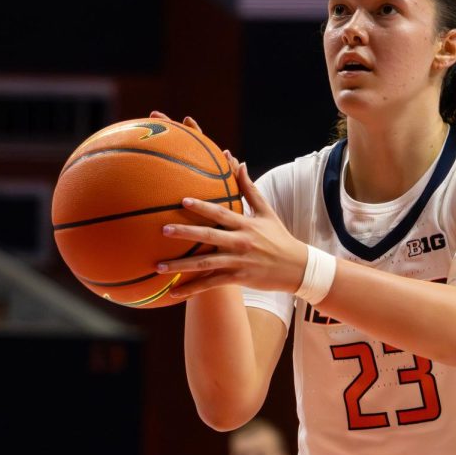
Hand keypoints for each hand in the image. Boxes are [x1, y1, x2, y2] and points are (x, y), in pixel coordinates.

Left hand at [148, 112, 308, 298]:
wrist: (296, 267)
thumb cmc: (278, 237)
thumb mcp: (266, 211)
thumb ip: (249, 187)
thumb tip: (238, 161)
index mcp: (245, 225)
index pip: (221, 214)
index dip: (202, 207)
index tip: (183, 201)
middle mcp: (240, 243)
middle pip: (209, 237)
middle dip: (186, 234)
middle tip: (163, 230)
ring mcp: (238, 262)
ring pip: (206, 264)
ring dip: (181, 266)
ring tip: (159, 266)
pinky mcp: (238, 279)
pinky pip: (211, 285)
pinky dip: (192, 290)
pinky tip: (174, 293)